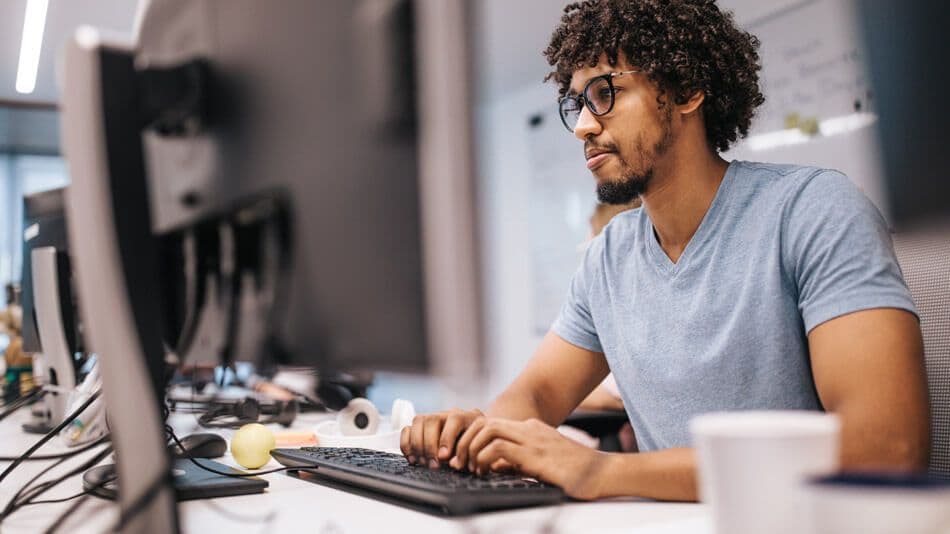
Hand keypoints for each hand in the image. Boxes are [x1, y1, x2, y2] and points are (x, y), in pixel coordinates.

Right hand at [399, 408, 483, 468]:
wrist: (472, 441)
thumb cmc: (474, 448)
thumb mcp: (475, 451)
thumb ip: (466, 455)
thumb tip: (452, 463)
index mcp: (465, 417)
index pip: (454, 420)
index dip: (447, 438)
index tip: (444, 457)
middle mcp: (447, 414)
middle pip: (432, 419)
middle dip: (429, 445)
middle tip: (433, 464)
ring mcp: (432, 418)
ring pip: (418, 421)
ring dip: (417, 445)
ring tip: (423, 462)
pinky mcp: (419, 427)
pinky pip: (407, 429)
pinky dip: (407, 444)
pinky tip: (413, 459)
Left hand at [452, 417, 608, 499]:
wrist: (605, 473)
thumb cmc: (578, 472)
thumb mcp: (542, 463)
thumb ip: (518, 461)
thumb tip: (493, 466)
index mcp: (532, 429)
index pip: (492, 424)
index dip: (473, 439)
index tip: (466, 458)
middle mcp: (530, 429)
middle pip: (485, 422)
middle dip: (466, 441)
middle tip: (460, 462)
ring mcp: (533, 439)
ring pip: (488, 430)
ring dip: (471, 448)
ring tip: (470, 468)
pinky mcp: (536, 455)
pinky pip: (498, 447)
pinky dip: (484, 458)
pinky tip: (484, 471)